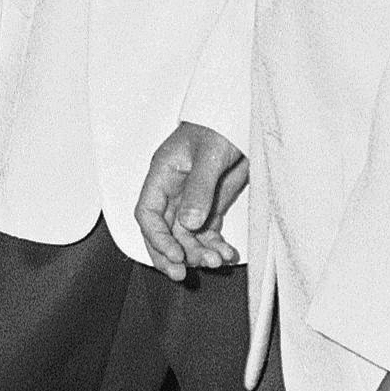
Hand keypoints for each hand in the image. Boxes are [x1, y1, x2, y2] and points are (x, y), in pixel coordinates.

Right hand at [134, 122, 246, 278]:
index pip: (147, 213)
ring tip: (217, 261)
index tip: (174, 254)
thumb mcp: (210, 156)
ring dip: (199, 252)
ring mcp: (192, 199)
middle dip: (171, 254)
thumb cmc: (220, 126)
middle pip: (162, 230)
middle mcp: (173, 190)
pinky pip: (208, 232)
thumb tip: (189, 223)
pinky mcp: (211, 204)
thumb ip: (198, 189)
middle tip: (183, 273)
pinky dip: (215, 245)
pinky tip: (227, 253)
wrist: (242, 117)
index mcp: (163, 174)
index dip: (157, 237)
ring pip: (186, 235)